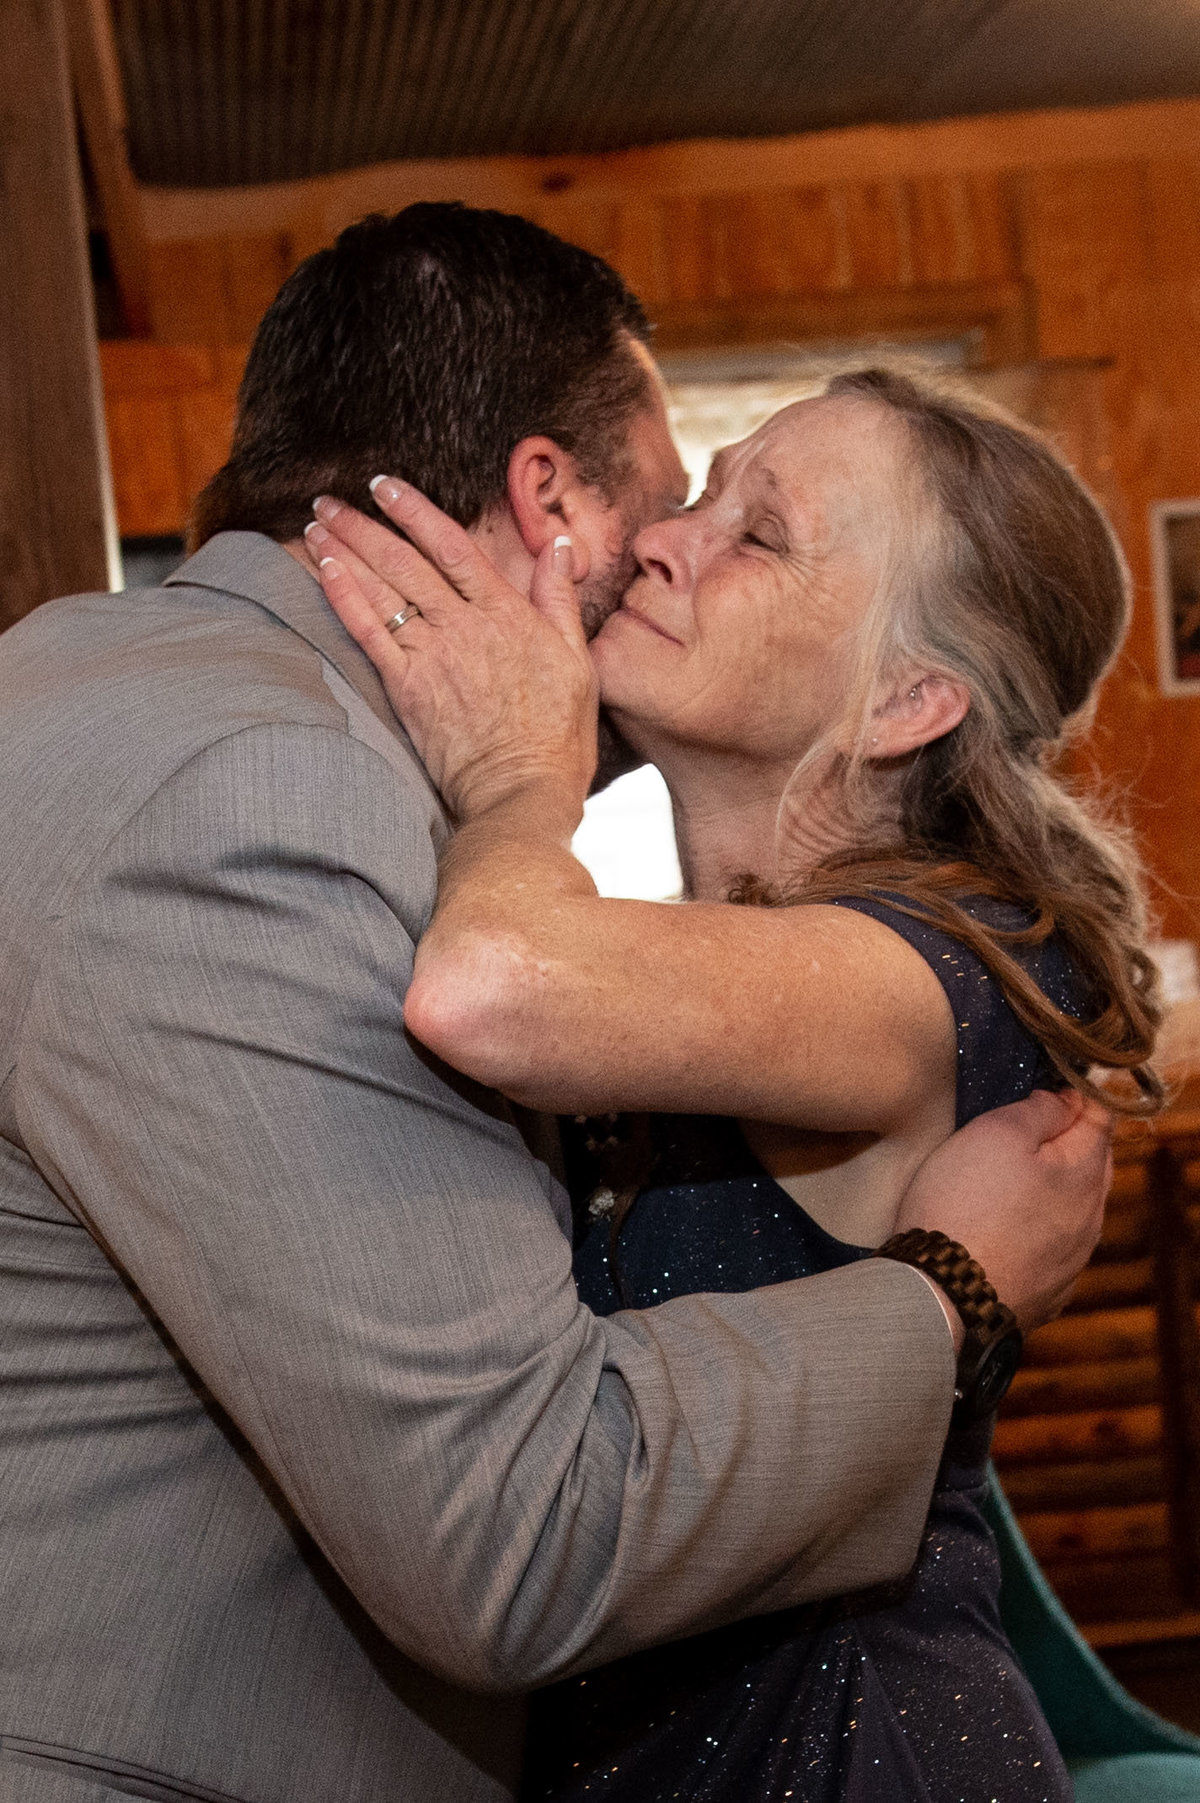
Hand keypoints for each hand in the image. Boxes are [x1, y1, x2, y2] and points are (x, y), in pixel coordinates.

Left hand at [307, 480, 598, 824]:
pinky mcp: (407, 688)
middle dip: (364, 524)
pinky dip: (343, 596)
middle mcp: (464, 625)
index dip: (415, 511)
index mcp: (506, 612)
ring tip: (316, 524)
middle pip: (405, 560)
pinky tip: (322, 570)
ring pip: (382, 589)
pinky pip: (368, 632)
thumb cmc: (557, 734)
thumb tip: (560, 546)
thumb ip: (560, 598)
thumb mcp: (577, 659)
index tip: (384, 486)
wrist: (523, 790)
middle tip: (329, 500)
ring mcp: (432, 655)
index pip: (452, 545)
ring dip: (345, 551)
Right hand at [895, 1088, 1112, 1332]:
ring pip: (1074, 1211)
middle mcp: (1089, 1220)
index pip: (1101, 1117)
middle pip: (1092, 1166)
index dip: (1075, 1095)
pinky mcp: (1046, 1293)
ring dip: (1054, 1191)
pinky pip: (1051, 1250)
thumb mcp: (996, 1133)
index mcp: (1085, 1174)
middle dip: (1068, 1144)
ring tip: (1015, 1182)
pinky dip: (1037, 1233)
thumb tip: (1066, 1100)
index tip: (1046, 1088)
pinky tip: (1009, 1232)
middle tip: (1026, 1130)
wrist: (941, 1296)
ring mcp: (1071, 1262)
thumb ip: (1040, 1110)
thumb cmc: (965, 1203)